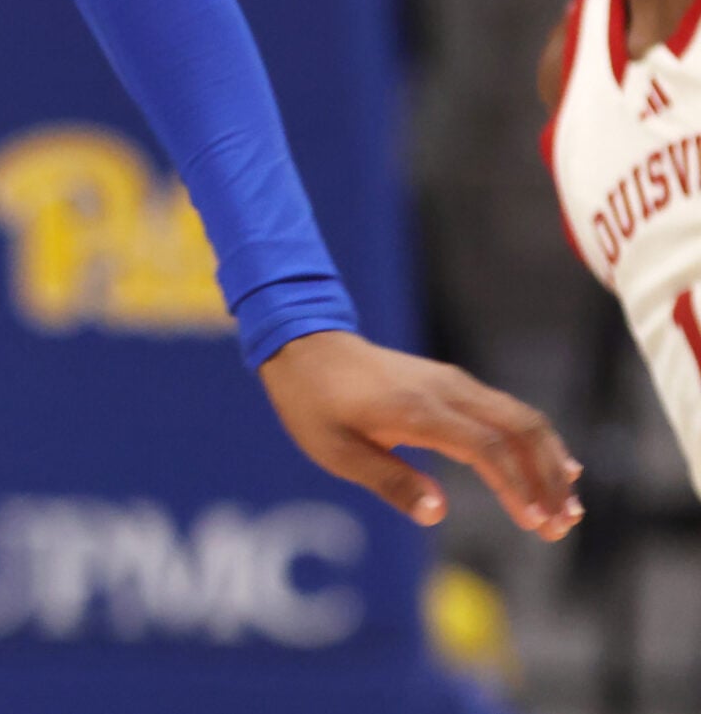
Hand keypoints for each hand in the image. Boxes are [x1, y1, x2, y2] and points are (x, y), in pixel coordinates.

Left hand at [259, 330, 580, 540]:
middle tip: (564, 525)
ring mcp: (453, 382)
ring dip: (550, 461)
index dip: (518, 489)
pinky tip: (550, 469)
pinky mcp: (453, 384)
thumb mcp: (336, 451)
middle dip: (549, 479)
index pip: (486, 449)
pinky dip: (533, 442)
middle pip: (520, 430)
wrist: (304, 346)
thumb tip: (437, 514)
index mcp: (417, 410)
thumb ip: (389, 481)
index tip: (538, 526)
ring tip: (567, 507)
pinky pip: (507, 411)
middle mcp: (446, 390)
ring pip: (521, 418)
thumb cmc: (314, 403)